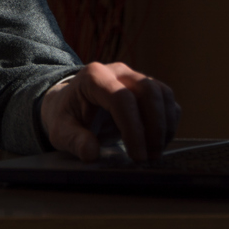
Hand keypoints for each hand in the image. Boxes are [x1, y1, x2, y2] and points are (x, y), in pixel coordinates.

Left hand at [40, 62, 179, 161]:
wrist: (68, 103)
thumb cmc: (65, 115)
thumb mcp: (60, 129)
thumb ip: (73, 140)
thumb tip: (91, 152)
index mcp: (93, 76)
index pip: (121, 98)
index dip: (133, 129)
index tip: (137, 155)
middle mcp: (117, 71)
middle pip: (148, 91)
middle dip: (155, 127)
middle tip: (150, 156)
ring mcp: (133, 76)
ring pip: (162, 93)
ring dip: (165, 125)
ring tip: (155, 152)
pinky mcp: (145, 87)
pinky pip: (167, 100)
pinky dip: (169, 122)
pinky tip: (157, 142)